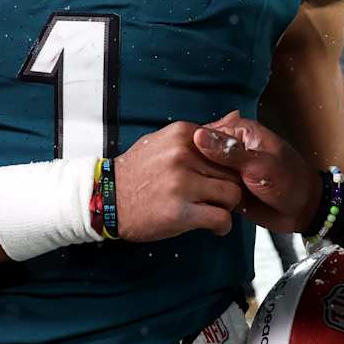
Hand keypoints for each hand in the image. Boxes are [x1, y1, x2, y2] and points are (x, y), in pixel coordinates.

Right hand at [113, 121, 245, 241]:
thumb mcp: (164, 141)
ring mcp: (181, 183)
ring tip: (216, 210)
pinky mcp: (180, 211)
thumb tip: (236, 117)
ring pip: (232, 194)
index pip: (228, 147)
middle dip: (230, 186)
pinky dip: (222, 226)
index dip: (231, 165)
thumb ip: (200, 134)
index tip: (223, 176)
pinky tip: (213, 226)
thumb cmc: (138, 171)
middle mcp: (183, 155)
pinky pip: (221, 218)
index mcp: (182, 134)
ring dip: (228, 206)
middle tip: (220, 197)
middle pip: (233, 171)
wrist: (107, 198)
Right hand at [191, 112, 321, 231]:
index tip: (176, 158)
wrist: (303, 211)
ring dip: (198, 181)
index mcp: (242, 132)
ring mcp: (230, 169)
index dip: (191, 144)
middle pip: (202, 153)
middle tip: (179, 179)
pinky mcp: (229, 188)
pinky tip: (194, 200)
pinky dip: (205, 194)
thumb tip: (198, 136)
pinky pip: (211, 188)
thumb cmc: (289, 182)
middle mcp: (233, 148)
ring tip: (184, 191)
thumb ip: (229, 153)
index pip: (206, 132)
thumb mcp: (259, 166)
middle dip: (192, 165)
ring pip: (205, 172)